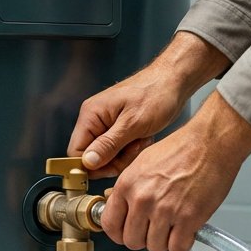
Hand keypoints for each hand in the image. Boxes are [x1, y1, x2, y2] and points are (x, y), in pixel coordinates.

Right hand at [68, 32, 227, 178]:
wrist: (175, 81)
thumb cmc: (156, 94)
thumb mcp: (133, 124)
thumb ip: (108, 144)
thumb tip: (87, 163)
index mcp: (91, 115)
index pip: (75, 152)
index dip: (90, 166)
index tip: (111, 169)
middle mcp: (94, 120)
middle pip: (92, 157)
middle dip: (114, 160)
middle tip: (134, 148)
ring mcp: (106, 124)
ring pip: (107, 155)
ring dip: (125, 155)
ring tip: (142, 140)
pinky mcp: (118, 128)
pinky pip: (118, 149)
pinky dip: (131, 149)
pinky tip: (143, 138)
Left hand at [100, 91, 250, 250]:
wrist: (210, 142)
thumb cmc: (181, 149)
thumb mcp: (142, 163)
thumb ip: (128, 188)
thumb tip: (120, 208)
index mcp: (127, 184)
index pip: (110, 225)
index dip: (118, 233)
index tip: (125, 233)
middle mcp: (142, 199)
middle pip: (131, 241)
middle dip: (142, 238)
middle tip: (153, 229)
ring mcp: (165, 210)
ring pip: (154, 247)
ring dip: (164, 240)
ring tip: (172, 226)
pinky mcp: (188, 218)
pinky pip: (178, 247)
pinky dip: (182, 242)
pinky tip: (185, 229)